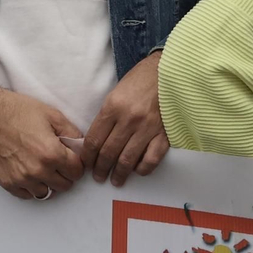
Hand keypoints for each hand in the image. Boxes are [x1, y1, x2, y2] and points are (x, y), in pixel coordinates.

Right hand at [0, 77, 84, 199]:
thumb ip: (71, 132)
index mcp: (51, 153)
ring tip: (44, 166)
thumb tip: (80, 145)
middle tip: (59, 161)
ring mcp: (21, 179)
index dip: (77, 163)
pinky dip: (32, 186)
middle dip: (65, 173)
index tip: (72, 158)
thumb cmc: (16, 111)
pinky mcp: (8, 183)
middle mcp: (38, 170)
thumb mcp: (50, 114)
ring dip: (49, 182)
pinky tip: (30, 171)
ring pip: (47, 193)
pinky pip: (28, 195)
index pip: (77, 171)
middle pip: (65, 185)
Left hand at [83, 51, 167, 185]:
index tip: (86, 163)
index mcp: (113, 107)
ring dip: (119, 174)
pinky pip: (151, 159)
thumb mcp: (115, 94)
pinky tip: (137, 171)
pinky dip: (143, 169)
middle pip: (108, 152)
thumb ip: (107, 116)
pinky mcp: (163, 134)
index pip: (94, 139)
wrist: (166, 72)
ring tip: (115, 180)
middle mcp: (128, 119)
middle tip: (98, 176)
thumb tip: (98, 141)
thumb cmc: (139, 81)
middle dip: (100, 168)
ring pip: (127, 159)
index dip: (88, 156)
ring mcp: (147, 128)